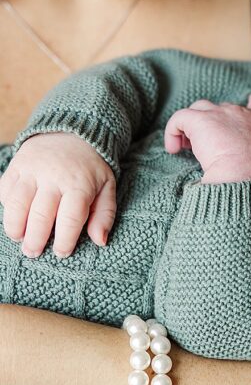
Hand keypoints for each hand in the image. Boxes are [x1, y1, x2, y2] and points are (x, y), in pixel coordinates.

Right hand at [0, 132, 116, 258]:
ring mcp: (32, 169)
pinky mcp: (17, 165)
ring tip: (18, 238)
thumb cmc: (91, 168)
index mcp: (79, 185)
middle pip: (40, 214)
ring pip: (17, 202)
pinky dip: (6, 206)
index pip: (70, 218)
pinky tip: (14, 217)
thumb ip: (105, 215)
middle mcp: (53, 177)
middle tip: (33, 253)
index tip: (60, 252)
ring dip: (14, 225)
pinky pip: (5, 188)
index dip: (64, 240)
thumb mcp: (107, 188)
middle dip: (35, 239)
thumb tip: (100, 241)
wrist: (72, 131)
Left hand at [164, 91, 250, 183]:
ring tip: (185, 147)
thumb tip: (232, 160)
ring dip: (190, 126)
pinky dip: (172, 132)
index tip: (250, 100)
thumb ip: (247, 153)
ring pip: (197, 109)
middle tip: (203, 146)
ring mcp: (217, 113)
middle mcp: (237, 112)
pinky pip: (178, 118)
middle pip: (218, 108)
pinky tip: (173, 149)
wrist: (241, 175)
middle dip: (210, 124)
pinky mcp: (199, 120)